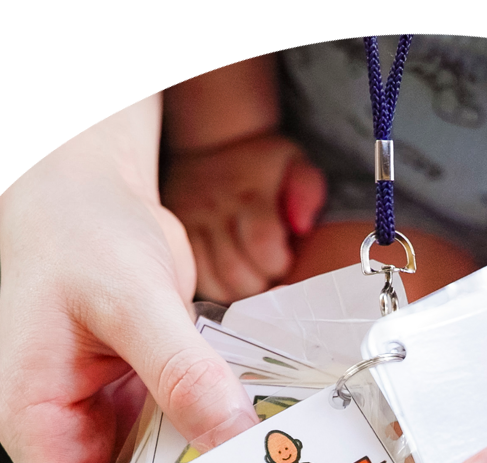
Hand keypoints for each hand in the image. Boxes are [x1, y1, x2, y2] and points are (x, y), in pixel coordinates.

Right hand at [0, 169, 257, 462]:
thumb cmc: (80, 237)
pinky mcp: (148, 407)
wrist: (85, 196)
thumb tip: (233, 438)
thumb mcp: (131, 299)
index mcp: (42, 429)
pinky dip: (222, 456)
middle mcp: (75, 440)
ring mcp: (113, 427)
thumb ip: (180, 370)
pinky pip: (187, 449)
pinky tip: (263, 451)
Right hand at [162, 134, 325, 302]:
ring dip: (239, 291)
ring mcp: (192, 225)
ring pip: (214, 282)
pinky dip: (217, 289)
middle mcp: (215, 210)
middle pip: (235, 271)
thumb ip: (307, 191)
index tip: (284, 257)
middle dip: (260, 283)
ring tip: (251, 276)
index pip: (262, 243)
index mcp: (249, 195)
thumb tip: (302, 225)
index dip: (278, 262)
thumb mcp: (295, 164)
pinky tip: (231, 279)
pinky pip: (195, 280)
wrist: (211, 146)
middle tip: (268, 271)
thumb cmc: (263, 164)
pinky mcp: (179, 237)